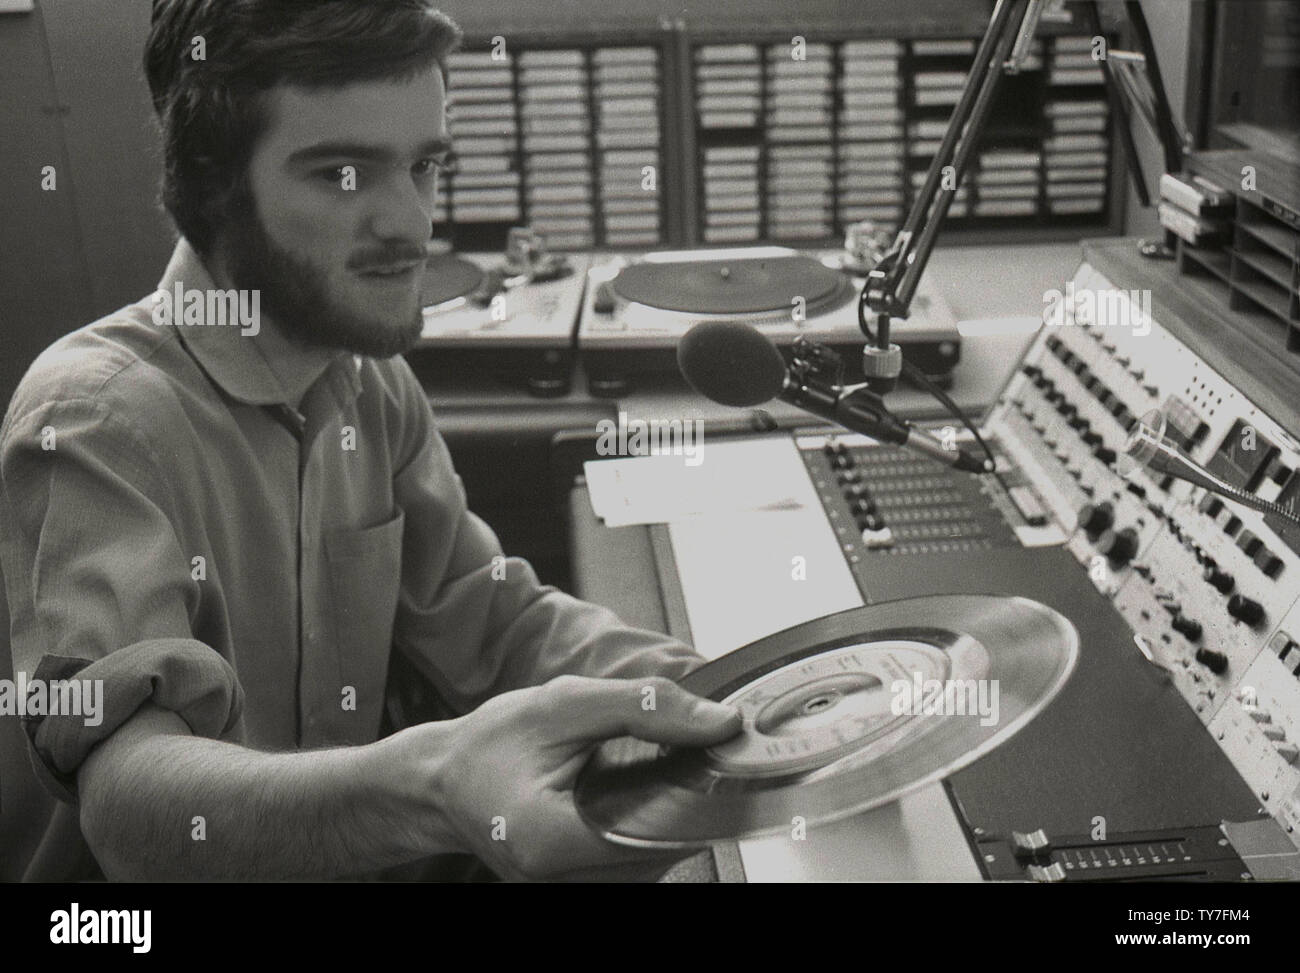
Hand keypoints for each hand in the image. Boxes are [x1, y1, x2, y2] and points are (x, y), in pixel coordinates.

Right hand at [394, 674, 741, 880]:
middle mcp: (558, 880)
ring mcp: (566, 893)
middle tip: (668, 759)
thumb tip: (718, 721)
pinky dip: (640, 832)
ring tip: (637, 777)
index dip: (691, 795)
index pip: (659, 831)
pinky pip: (631, 867)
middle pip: (661, 852)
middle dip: (678, 804)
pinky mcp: (573, 890)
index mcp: (550, 839)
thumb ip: (645, 707)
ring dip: (661, 820)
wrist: (441, 779)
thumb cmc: (490, 743)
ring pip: (651, 864)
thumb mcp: (564, 704)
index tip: (705, 759)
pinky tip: (626, 800)